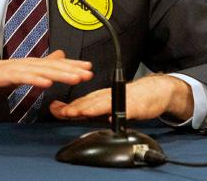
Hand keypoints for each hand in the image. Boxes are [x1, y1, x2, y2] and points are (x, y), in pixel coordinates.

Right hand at [0, 50, 92, 107]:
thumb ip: (35, 68)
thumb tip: (51, 62)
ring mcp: (13, 68)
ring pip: (39, 70)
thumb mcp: (18, 73)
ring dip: (58, 73)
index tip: (89, 68)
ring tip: (74, 77)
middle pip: (51, 65)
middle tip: (88, 72)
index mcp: (28, 65)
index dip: (72, 65)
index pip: (54, 65)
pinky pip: (21, 78)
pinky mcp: (2, 76)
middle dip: (71, 69)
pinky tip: (46, 82)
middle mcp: (23, 63)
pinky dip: (34, 79)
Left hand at [49, 74, 193, 121]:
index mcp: (99, 96)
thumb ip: (88, 108)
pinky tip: (112, 115)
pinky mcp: (136, 105)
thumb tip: (65, 111)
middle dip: (76, 107)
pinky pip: (126, 109)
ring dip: (93, 108)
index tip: (53, 108)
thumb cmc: (128, 98)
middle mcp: (108, 96)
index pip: (81, 101)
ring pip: (106, 103)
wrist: (154, 92)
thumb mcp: (105, 102)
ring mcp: (122, 100)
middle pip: (90, 102)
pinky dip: (118, 111)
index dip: (67, 106)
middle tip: (63, 111)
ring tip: (82, 112)